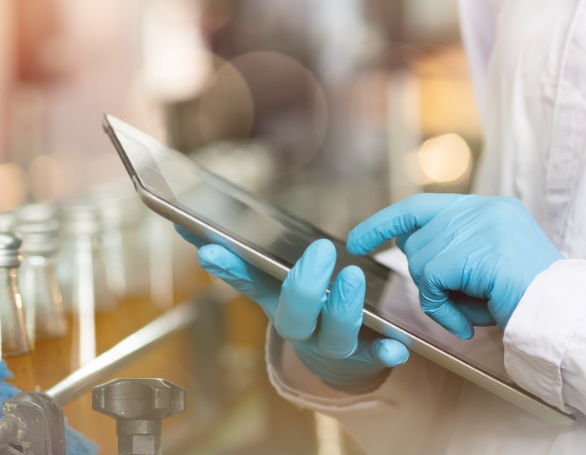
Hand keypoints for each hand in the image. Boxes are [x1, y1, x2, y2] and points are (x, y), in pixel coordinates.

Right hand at [178, 226, 408, 391]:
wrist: (336, 359)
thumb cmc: (305, 307)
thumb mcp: (273, 282)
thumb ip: (240, 258)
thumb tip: (187, 225)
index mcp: (275, 302)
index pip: (247, 282)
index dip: (228, 268)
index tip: (210, 251)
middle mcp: (300, 328)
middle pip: (293, 314)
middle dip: (304, 284)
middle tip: (320, 250)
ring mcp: (331, 344)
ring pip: (335, 336)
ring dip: (343, 309)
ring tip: (354, 278)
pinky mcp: (367, 356)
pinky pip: (378, 358)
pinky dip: (387, 352)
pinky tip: (398, 346)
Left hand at [347, 194, 562, 338]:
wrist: (565, 316)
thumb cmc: (527, 301)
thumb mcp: (488, 265)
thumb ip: (453, 251)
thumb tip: (407, 248)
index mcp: (488, 208)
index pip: (420, 206)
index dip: (384, 223)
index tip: (356, 240)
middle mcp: (483, 210)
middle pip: (417, 242)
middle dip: (428, 279)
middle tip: (463, 301)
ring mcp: (480, 228)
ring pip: (421, 263)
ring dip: (440, 297)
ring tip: (475, 308)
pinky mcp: (474, 252)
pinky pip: (430, 282)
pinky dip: (442, 308)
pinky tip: (467, 321)